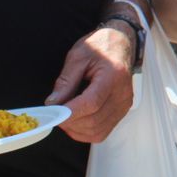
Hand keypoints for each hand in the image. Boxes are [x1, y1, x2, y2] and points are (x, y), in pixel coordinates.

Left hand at [47, 26, 137, 142]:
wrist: (120, 44)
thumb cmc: (100, 46)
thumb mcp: (77, 56)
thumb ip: (65, 81)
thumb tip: (52, 104)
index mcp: (113, 76)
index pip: (91, 103)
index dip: (70, 112)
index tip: (52, 113)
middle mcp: (122, 93)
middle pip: (94, 120)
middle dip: (69, 122)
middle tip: (54, 114)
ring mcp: (124, 104)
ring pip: (97, 131)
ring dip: (76, 130)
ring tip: (64, 118)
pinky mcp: (122, 111)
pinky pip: (103, 131)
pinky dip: (86, 132)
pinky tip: (76, 122)